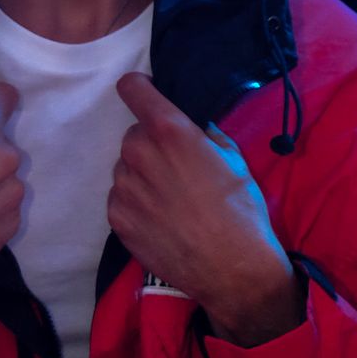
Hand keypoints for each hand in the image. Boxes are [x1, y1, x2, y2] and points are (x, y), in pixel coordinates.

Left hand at [107, 73, 302, 342]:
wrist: (231, 268)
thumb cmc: (240, 209)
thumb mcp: (233, 158)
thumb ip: (202, 133)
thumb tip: (189, 125)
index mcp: (169, 130)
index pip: (132, 88)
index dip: (139, 88)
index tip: (145, 94)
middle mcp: (138, 153)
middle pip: (134, 135)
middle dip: (151, 145)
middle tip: (176, 168)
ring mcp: (123, 187)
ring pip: (126, 168)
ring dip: (142, 176)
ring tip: (171, 200)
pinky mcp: (116, 217)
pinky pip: (121, 198)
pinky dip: (135, 203)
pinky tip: (161, 219)